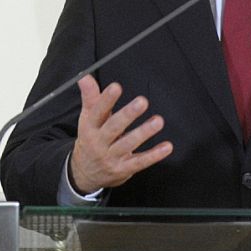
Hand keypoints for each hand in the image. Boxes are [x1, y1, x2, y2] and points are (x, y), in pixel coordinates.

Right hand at [68, 74, 172, 194]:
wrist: (84, 173)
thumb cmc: (89, 140)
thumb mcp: (87, 119)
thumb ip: (90, 97)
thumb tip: (85, 77)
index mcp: (89, 127)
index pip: (97, 112)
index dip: (106, 100)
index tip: (116, 87)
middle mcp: (99, 142)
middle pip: (114, 127)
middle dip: (128, 114)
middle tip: (142, 102)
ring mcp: (111, 157)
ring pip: (128, 144)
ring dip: (144, 132)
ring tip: (158, 121)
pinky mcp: (123, 169)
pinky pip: (140, 162)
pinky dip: (154, 155)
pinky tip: (166, 147)